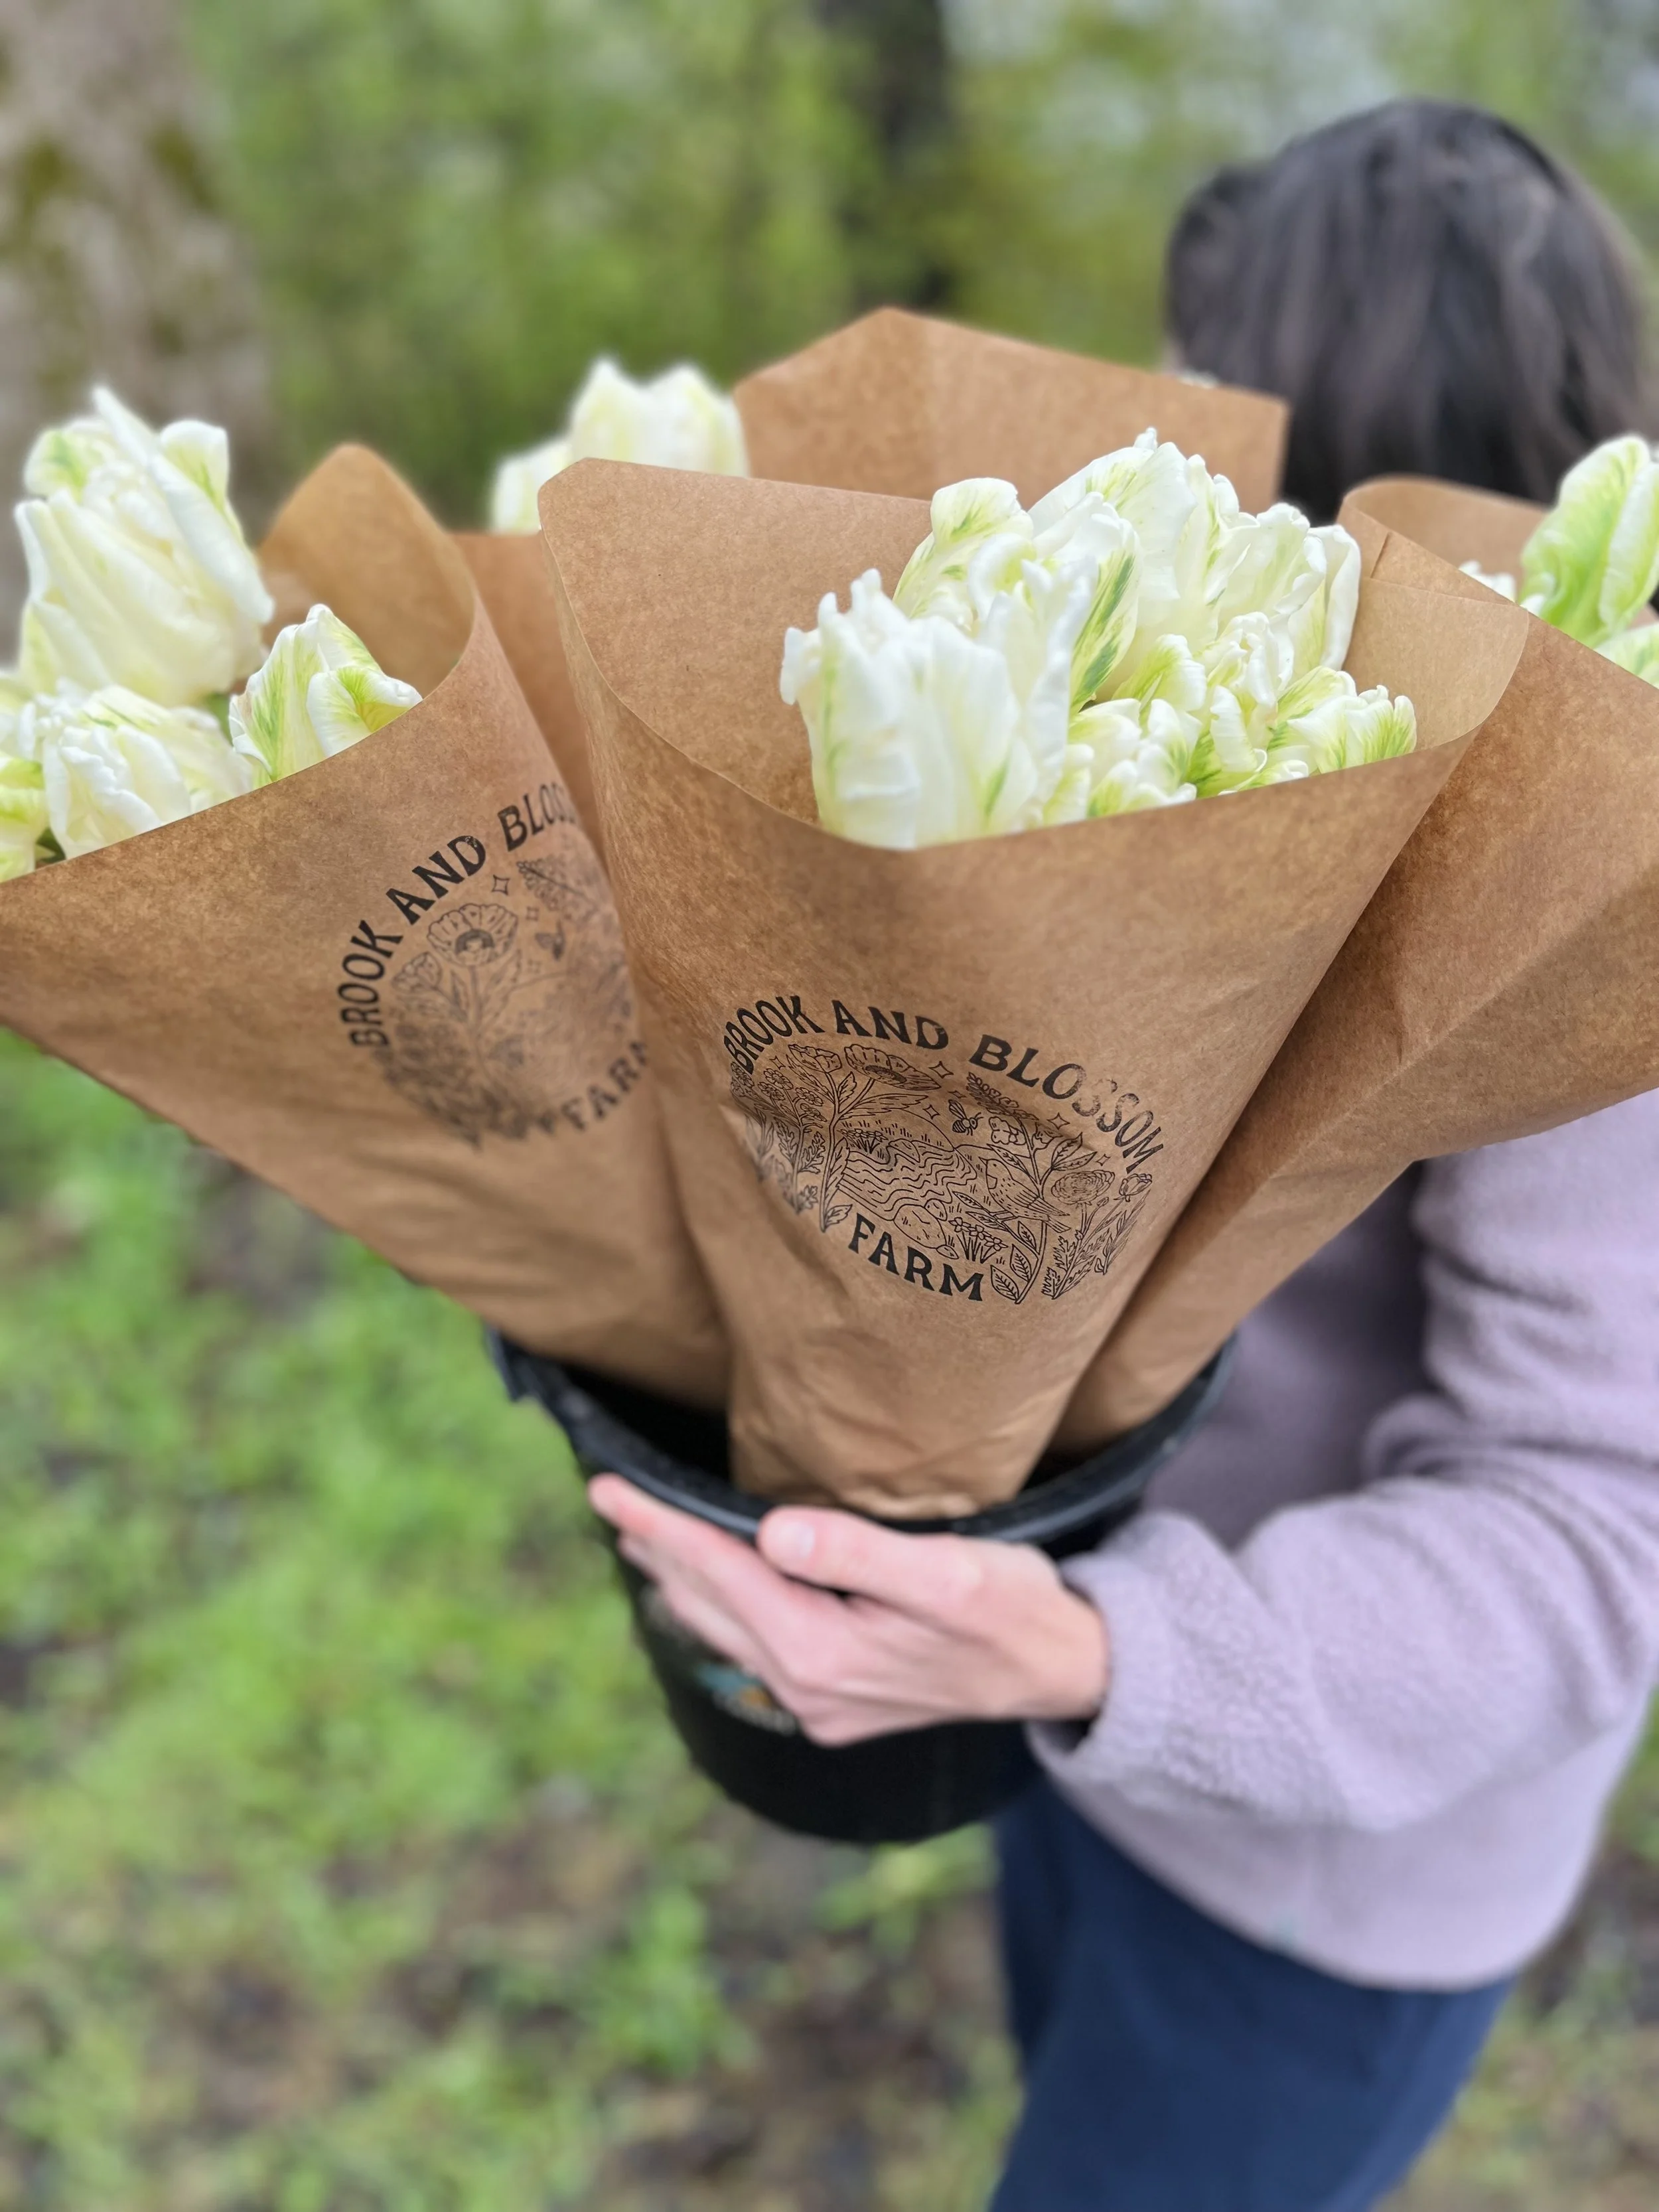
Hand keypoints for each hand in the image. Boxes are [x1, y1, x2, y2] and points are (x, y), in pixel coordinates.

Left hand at [587, 1475, 1109, 1745]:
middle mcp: (807, 1686)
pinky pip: (752, 1650)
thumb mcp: (950, 1573)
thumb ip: (859, 1554)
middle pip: (708, 1602)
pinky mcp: (835, 1704)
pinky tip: (709, 1593)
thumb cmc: (1014, 1610)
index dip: (660, 1525)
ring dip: (679, 1581)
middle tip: (607, 1498)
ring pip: (723, 1630)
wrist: (1063, 1675)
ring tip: (640, 1539)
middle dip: (656, 1548)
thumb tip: (774, 1532)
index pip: (720, 1571)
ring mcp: (818, 1703)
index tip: (608, 1488)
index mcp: (824, 1650)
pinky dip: (718, 1610)